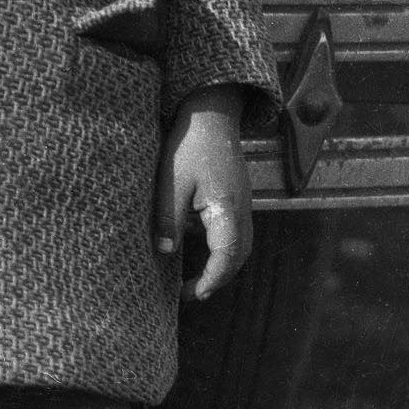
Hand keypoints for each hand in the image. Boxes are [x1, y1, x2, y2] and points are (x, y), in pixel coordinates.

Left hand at [156, 84, 253, 299]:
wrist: (211, 114)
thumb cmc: (189, 146)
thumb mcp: (171, 183)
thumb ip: (168, 219)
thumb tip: (165, 252)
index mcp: (227, 209)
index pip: (226, 256)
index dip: (211, 279)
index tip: (193, 294)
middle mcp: (241, 211)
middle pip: (238, 257)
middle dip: (218, 279)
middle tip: (191, 293)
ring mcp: (243, 204)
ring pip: (240, 246)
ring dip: (222, 265)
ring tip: (196, 279)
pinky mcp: (237, 198)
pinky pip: (235, 231)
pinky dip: (222, 248)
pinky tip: (200, 248)